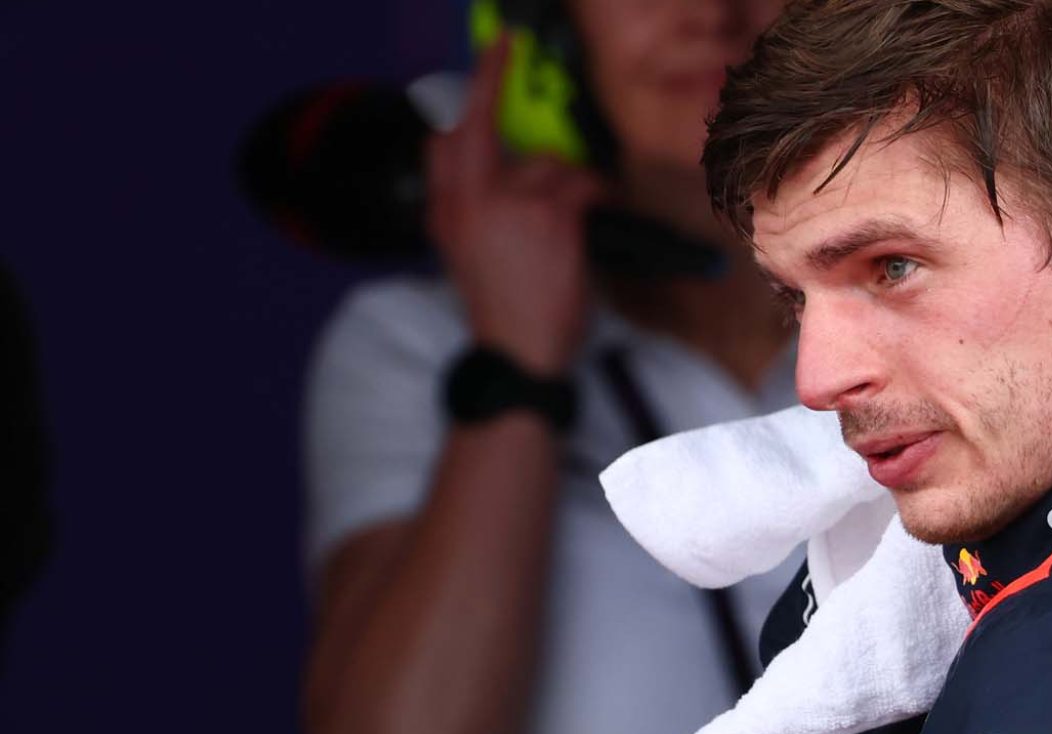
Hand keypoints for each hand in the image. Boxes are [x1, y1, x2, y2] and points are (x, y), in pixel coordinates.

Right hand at [426, 38, 605, 375]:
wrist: (518, 353)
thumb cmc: (504, 312)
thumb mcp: (468, 257)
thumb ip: (474, 208)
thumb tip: (499, 172)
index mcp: (445, 213)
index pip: (443, 140)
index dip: (464, 96)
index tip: (483, 59)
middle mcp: (468, 201)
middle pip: (481, 129)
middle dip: (491, 80)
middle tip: (508, 49)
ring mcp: (508, 202)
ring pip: (549, 165)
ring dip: (569, 188)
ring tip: (568, 231)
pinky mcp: (549, 212)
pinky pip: (581, 184)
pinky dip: (594, 198)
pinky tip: (588, 225)